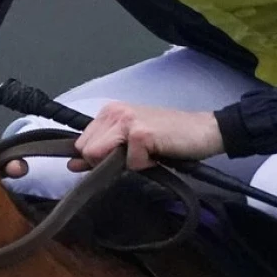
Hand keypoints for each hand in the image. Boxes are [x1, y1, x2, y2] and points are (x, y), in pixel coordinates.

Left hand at [70, 103, 223, 171]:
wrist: (204, 131)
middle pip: (87, 151)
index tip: (119, 159)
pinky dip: (145, 165)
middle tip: (136, 156)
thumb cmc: (169, 138)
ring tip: (147, 154)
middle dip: (108, 163)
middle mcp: (114, 111)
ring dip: (126, 163)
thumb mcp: (130, 143)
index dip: (96, 159)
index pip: (81, 144)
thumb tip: (72, 164)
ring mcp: (127, 120)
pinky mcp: (141, 133)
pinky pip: (130, 164)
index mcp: (109, 112)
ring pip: (101, 156)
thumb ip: (101, 152)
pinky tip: (159, 153)